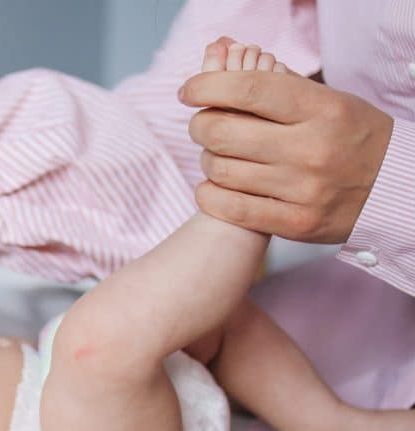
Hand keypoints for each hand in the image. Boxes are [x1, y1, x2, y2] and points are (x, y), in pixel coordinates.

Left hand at [179, 41, 394, 242]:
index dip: (207, 87)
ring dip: (207, 159)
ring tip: (217, 155)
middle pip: (223, 132)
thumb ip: (274, 81)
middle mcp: (312, 148)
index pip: (248, 89)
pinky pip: (230, 208)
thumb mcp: (327, 99)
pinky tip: (214, 185)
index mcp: (322, 108)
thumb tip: (220, 55)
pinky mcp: (296, 222)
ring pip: (221, 170)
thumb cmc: (350, 136)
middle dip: (200, 124)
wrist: (394, 188)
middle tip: (203, 123)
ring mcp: (304, 188)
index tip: (189, 91)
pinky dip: (210, 194)